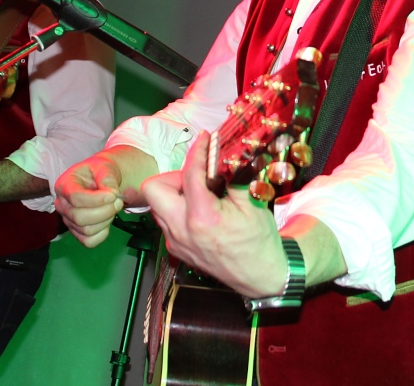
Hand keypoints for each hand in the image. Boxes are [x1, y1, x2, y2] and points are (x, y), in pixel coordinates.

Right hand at [55, 153, 127, 246]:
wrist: (100, 179)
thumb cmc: (99, 171)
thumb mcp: (104, 167)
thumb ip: (107, 178)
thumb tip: (112, 194)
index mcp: (63, 185)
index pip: (75, 198)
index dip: (96, 200)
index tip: (113, 195)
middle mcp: (62, 205)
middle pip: (79, 217)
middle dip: (104, 211)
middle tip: (119, 201)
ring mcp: (68, 220)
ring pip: (86, 230)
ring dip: (106, 220)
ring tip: (114, 207)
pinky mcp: (76, 232)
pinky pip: (89, 241)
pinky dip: (102, 234)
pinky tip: (108, 220)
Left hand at [141, 132, 289, 297]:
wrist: (260, 275)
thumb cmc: (258, 241)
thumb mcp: (251, 203)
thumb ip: (232, 175)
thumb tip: (222, 152)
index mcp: (202, 218)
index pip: (190, 173)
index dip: (198, 151)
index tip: (205, 139)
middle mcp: (182, 230)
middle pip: (153, 188)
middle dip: (174, 175)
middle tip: (198, 177)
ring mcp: (176, 241)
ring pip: (156, 204)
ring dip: (174, 192)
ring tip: (200, 192)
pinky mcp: (176, 247)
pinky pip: (165, 219)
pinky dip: (178, 208)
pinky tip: (199, 209)